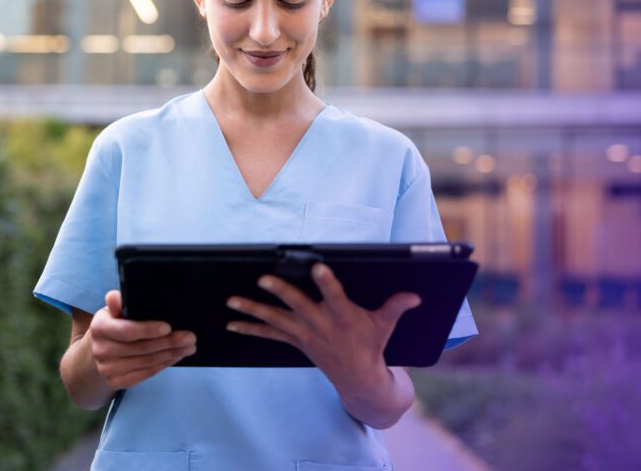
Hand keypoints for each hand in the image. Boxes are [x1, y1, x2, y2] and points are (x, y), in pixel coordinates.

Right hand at [87, 290, 196, 389]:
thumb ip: (117, 303)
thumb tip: (115, 297)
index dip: (148, 330)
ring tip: (188, 347)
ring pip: (146, 362)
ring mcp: (107, 369)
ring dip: (171, 354)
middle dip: (169, 342)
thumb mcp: (114, 309)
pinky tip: (175, 357)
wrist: (99, 348)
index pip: (127, 331)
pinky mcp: (115, 382)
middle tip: (190, 337)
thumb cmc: (114, 323)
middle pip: (142, 348)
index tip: (169, 327)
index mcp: (99, 328)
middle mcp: (101, 350)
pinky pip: (145, 374)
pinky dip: (163, 365)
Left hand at [226, 264, 419, 391]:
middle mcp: (320, 324)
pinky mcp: (295, 342)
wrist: (359, 380)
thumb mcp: (385, 324)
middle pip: (298, 305)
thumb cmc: (372, 344)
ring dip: (252, 310)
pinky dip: (250, 328)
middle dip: (280, 292)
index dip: (325, 281)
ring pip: (275, 320)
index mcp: (343, 316)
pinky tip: (232, 323)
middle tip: (263, 279)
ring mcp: (305, 334)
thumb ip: (396, 306)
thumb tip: (415, 295)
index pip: (334, 295)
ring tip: (231, 301)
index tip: (316, 266)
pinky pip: (269, 334)